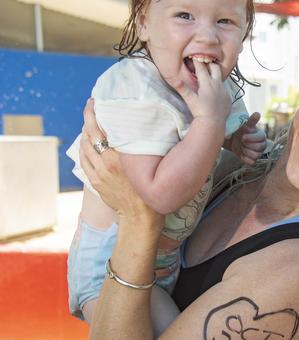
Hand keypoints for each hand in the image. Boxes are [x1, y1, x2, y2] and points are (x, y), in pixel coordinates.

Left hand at [79, 99, 162, 226]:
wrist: (140, 218)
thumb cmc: (152, 192)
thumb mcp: (151, 166)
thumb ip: (143, 147)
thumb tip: (143, 128)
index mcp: (119, 158)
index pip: (100, 129)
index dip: (94, 113)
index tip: (95, 101)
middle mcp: (105, 164)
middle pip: (89, 135)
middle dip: (88, 118)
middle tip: (91, 105)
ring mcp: (98, 174)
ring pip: (84, 146)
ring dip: (85, 132)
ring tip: (90, 122)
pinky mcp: (95, 182)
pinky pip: (84, 160)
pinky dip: (83, 148)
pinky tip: (86, 142)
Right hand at [169, 59, 230, 123]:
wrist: (213, 122)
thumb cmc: (200, 111)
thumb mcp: (190, 99)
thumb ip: (182, 88)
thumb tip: (174, 80)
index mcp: (207, 82)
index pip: (202, 68)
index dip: (198, 61)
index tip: (195, 56)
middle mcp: (217, 84)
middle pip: (215, 68)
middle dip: (210, 63)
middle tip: (205, 61)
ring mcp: (224, 90)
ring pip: (220, 77)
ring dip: (215, 74)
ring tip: (211, 73)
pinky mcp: (228, 97)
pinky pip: (224, 88)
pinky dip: (219, 86)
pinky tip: (216, 89)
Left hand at [228, 113, 265, 164]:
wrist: (232, 139)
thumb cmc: (240, 130)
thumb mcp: (244, 124)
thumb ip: (251, 120)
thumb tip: (257, 113)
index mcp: (261, 135)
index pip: (261, 138)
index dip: (251, 138)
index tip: (242, 137)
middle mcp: (262, 144)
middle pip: (259, 148)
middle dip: (248, 145)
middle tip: (241, 142)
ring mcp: (258, 153)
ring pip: (256, 156)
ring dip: (246, 152)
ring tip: (241, 147)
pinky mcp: (252, 160)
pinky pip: (252, 162)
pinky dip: (245, 158)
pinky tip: (240, 153)